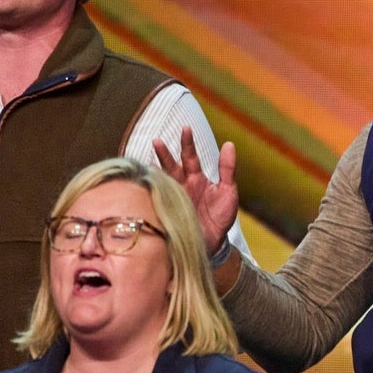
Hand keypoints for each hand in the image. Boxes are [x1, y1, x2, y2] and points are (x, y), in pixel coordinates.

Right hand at [153, 125, 238, 253]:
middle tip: (157, 141)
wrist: (213, 243)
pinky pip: (155, 200)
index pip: (190, 156)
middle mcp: (181, 185)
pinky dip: (148, 192)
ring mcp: (172, 198)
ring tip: (148, 162)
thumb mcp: (228, 191)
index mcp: (196, 178)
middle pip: (171, 165)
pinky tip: (143, 186)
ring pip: (161, 180)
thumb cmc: (221, 217)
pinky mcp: (165, 212)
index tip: (186, 128)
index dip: (188, 143)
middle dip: (164, 154)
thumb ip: (227, 169)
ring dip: (154, 171)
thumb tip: (229, 144)